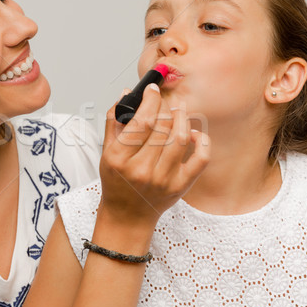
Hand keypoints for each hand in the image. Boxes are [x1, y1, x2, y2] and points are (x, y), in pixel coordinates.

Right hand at [99, 84, 209, 227]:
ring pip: (180, 137)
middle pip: (161, 126)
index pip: (141, 121)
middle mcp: (141, 170)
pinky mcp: (181, 186)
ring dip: (181, 118)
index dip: (150, 100)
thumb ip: (114, 122)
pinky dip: (201, 141)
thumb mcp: (106, 153)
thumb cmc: (116, 183)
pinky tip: (192, 133)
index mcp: (119, 159)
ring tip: (178, 110)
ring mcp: (163, 179)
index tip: (152, 90)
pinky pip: (200, 158)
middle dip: (165, 106)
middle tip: (164, 101)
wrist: (127, 216)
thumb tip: (126, 94)